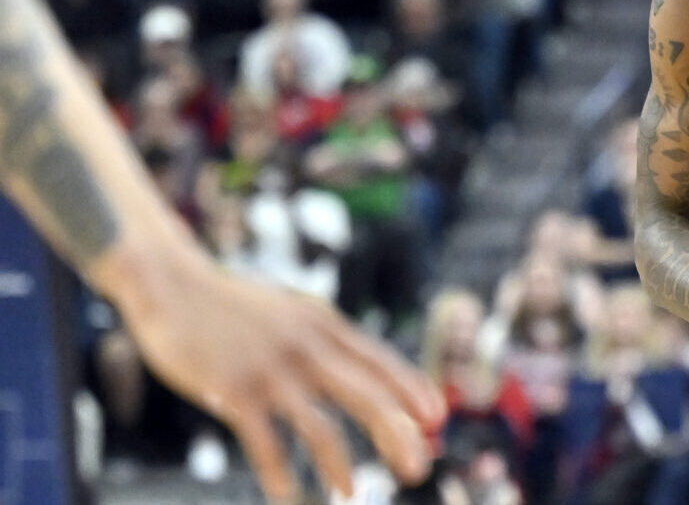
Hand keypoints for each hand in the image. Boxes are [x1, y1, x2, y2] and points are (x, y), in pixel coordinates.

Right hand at [118, 258, 445, 502]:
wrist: (172, 283)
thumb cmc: (234, 307)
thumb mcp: (291, 312)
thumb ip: (323, 340)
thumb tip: (361, 373)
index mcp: (324, 324)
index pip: (383, 361)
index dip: (413, 392)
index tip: (437, 419)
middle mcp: (307, 346)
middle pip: (368, 398)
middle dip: (399, 436)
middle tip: (419, 468)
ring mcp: (272, 371)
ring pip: (322, 429)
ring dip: (341, 466)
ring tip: (352, 492)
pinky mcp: (234, 392)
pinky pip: (267, 444)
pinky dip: (281, 476)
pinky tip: (291, 497)